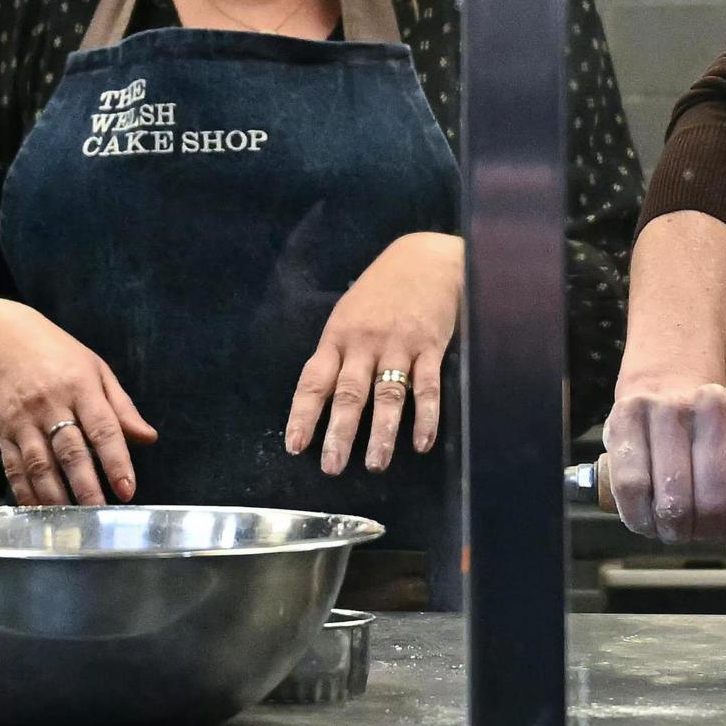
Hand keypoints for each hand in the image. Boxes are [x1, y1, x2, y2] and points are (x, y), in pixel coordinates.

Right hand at [0, 297, 154, 504]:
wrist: (2, 340)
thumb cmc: (58, 356)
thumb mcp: (96, 370)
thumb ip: (121, 407)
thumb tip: (148, 438)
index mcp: (80, 386)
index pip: (103, 428)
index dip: (117, 460)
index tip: (128, 489)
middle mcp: (50, 404)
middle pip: (70, 450)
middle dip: (86, 485)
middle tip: (100, 512)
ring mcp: (23, 419)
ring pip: (39, 463)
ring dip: (55, 495)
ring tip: (72, 518)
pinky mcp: (2, 432)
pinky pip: (14, 467)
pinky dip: (25, 492)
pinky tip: (39, 510)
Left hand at [287, 232, 460, 475]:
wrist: (426, 258)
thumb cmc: (382, 290)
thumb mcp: (349, 314)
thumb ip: (339, 353)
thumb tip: (324, 398)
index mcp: (338, 336)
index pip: (315, 380)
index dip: (304, 414)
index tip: (295, 446)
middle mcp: (364, 342)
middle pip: (349, 393)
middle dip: (340, 433)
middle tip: (332, 467)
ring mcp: (398, 344)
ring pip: (387, 394)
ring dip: (382, 432)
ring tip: (376, 464)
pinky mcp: (430, 345)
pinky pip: (427, 386)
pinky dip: (424, 416)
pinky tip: (421, 442)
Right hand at [603, 370, 725, 574]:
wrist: (667, 401)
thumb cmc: (714, 455)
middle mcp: (715, 402)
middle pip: (715, 502)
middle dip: (705, 530)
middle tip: (698, 526)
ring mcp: (668, 405)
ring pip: (673, 499)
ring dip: (672, 528)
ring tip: (672, 523)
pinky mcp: (626, 414)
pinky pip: (632, 486)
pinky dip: (639, 517)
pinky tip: (646, 516)